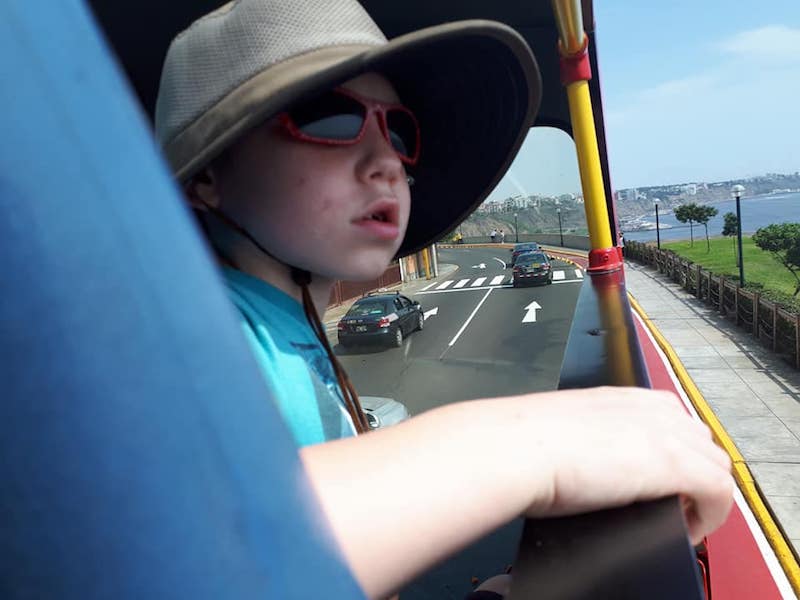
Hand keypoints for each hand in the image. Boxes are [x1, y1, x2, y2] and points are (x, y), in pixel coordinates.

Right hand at [512, 387, 732, 543]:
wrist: (516, 447)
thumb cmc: (522, 443)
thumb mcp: (562, 431)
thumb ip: (587, 440)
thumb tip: (584, 467)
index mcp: (620, 399)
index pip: (672, 419)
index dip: (675, 453)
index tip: (660, 481)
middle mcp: (648, 409)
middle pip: (701, 441)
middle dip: (695, 474)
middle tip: (674, 505)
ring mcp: (664, 433)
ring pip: (717, 465)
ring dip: (705, 495)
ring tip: (681, 521)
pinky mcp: (674, 463)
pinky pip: (720, 492)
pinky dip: (711, 515)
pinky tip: (687, 530)